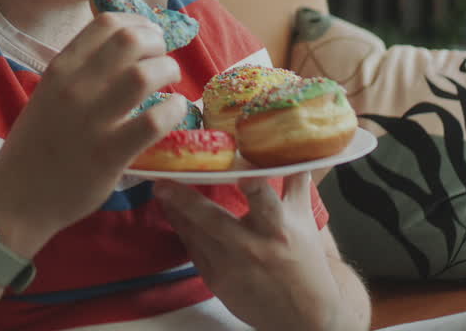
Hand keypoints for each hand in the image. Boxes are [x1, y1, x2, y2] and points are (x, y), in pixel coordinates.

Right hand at [0, 12, 187, 248]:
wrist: (16, 198)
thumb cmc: (36, 145)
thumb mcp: (49, 93)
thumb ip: (80, 71)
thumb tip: (124, 47)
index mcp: (60, 68)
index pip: (107, 23)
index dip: (139, 22)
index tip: (149, 34)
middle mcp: (75, 87)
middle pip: (131, 41)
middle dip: (158, 43)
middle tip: (162, 59)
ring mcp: (92, 120)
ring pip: (145, 75)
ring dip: (168, 72)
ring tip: (170, 84)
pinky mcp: (109, 154)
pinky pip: (153, 121)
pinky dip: (173, 110)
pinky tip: (175, 112)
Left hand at [154, 173, 341, 330]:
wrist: (303, 315)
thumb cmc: (305, 262)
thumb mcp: (304, 220)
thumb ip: (295, 183)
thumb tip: (296, 150)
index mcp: (278, 229)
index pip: (266, 204)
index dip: (255, 188)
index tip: (242, 173)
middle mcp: (252, 247)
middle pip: (214, 221)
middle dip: (186, 201)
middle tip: (162, 183)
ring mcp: (230, 266)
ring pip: (196, 234)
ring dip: (176, 212)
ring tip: (160, 191)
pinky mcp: (215, 280)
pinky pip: (193, 250)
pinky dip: (182, 230)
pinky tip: (172, 213)